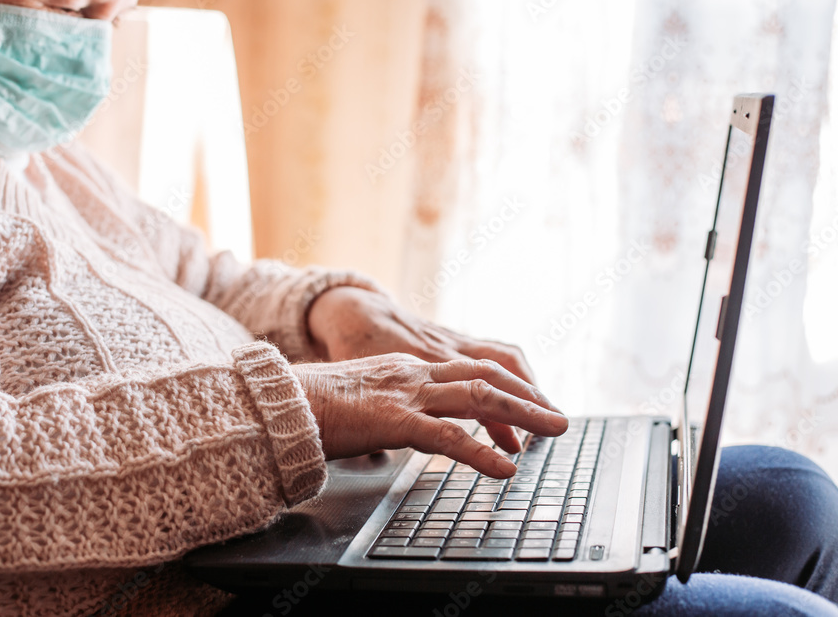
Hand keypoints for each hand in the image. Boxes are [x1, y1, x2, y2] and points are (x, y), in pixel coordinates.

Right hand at [307, 286, 542, 449]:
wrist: (279, 399)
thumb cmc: (313, 404)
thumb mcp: (362, 400)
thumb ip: (386, 410)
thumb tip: (394, 432)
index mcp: (407, 369)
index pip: (469, 372)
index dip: (506, 387)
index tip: (531, 405)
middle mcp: (414, 374)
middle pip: (485, 377)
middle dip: (528, 396)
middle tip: (558, 416)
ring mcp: (406, 394)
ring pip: (479, 398)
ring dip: (523, 415)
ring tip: (553, 431)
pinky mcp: (393, 419)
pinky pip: (448, 437)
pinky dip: (482, 453)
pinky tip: (505, 468)